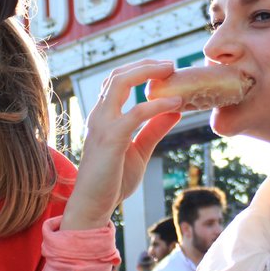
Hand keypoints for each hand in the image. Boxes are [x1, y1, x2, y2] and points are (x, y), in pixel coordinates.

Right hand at [62, 60, 182, 230]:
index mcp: (103, 116)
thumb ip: (154, 129)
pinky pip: (136, 113)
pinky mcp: (111, 139)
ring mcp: (102, 125)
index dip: (139, 69)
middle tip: (171, 64)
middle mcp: (99, 115)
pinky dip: (157, 104)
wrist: (93, 206)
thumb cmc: (112, 181)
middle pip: (118, 75)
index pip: (117, 80)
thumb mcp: (140, 150)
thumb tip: (175, 111)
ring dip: (147, 72)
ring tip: (172, 70)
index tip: (164, 68)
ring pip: (120, 83)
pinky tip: (176, 102)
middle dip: (145, 64)